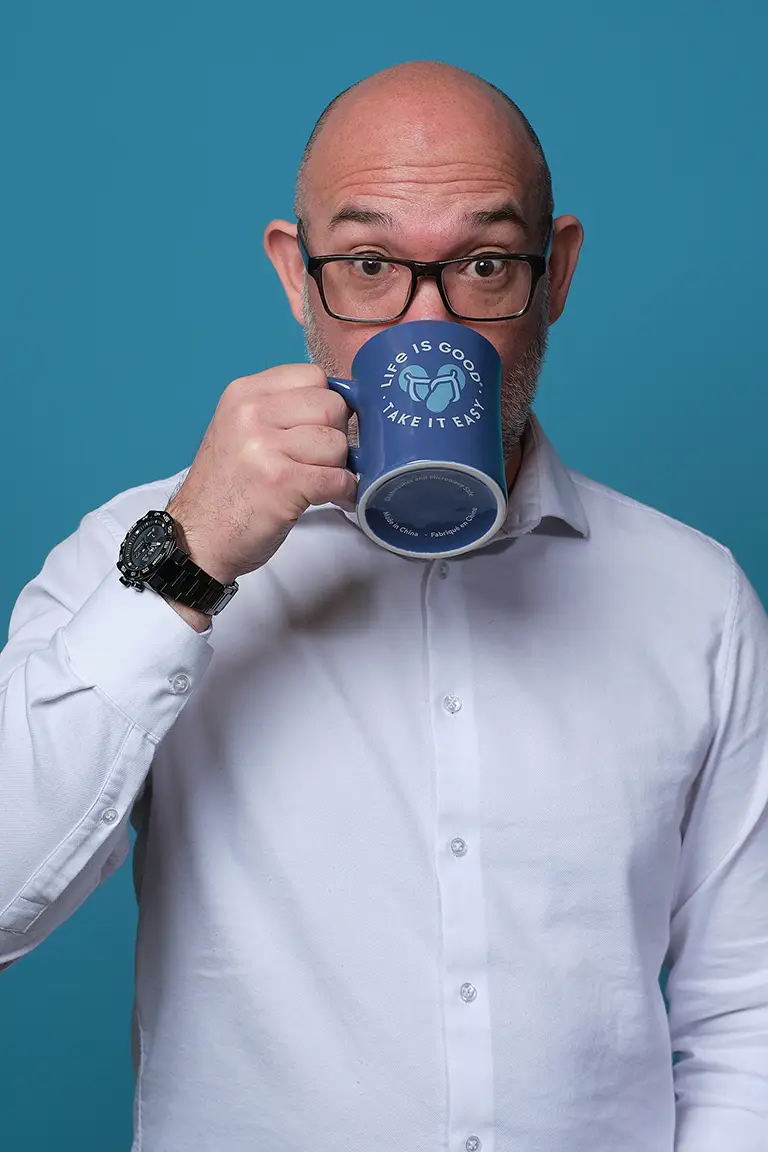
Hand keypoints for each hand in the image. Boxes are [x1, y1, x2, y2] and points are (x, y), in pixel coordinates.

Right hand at [165, 364, 356, 584]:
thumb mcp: (240, 431)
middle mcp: (252, 413)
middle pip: (332, 406)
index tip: (320, 428)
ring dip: (337, 468)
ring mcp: (265, 447)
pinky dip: (344, 492)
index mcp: (244, 393)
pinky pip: (337, 479)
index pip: (313, 376)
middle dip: (335, 436)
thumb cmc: (225, 490)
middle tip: (319, 460)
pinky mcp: (282, 482)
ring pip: (337, 444)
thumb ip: (281, 410)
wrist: (197, 538)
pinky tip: (336, 498)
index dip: (326, 404)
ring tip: (318, 483)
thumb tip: (342, 405)